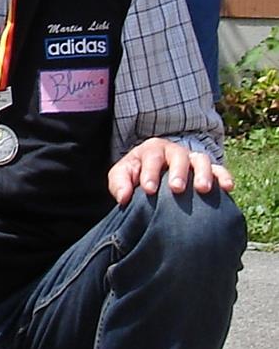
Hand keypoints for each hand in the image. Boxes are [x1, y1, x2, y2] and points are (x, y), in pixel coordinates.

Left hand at [108, 136, 234, 205]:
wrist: (155, 173)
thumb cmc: (137, 174)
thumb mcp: (122, 175)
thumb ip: (119, 184)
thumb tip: (123, 198)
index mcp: (152, 150)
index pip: (151, 158)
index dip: (150, 173)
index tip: (149, 189)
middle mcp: (174, 152)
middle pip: (178, 156)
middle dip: (177, 172)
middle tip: (176, 189)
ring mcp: (192, 159)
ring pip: (201, 160)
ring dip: (203, 173)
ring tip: (203, 189)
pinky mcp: (208, 170)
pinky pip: (219, 169)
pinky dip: (224, 176)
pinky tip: (228, 188)